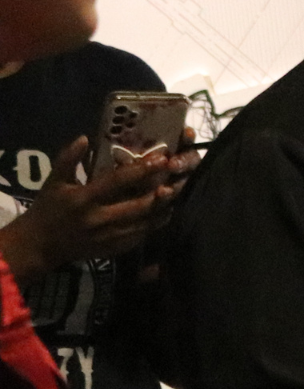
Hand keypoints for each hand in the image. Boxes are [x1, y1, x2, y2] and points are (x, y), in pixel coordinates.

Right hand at [0, 135, 199, 277]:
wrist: (38, 246)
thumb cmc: (47, 209)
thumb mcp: (53, 182)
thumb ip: (68, 159)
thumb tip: (84, 138)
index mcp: (84, 199)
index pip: (118, 182)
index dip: (142, 170)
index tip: (162, 159)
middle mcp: (98, 219)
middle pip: (138, 205)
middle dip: (162, 192)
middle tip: (181, 178)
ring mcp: (107, 237)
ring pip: (144, 223)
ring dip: (163, 209)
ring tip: (179, 193)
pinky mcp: (112, 250)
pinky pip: (139, 237)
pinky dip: (154, 225)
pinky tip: (166, 213)